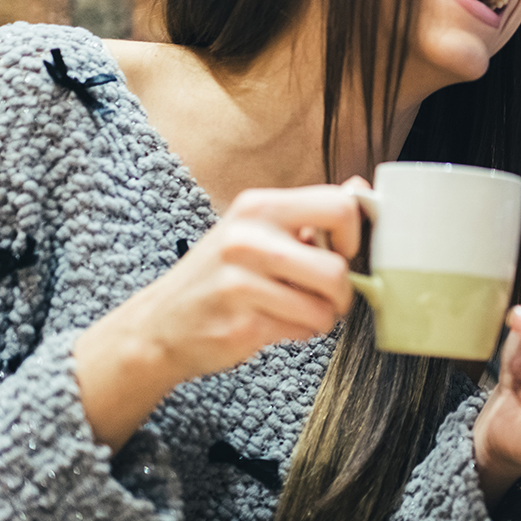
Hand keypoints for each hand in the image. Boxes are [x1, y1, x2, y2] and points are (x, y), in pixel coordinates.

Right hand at [74, 184, 360, 450]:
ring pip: (324, 306)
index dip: (354, 235)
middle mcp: (247, 240)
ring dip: (322, 315)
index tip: (342, 251)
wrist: (159, 326)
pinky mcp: (241, 325)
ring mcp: (240, 284)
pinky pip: (302, 330)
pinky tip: (275, 323)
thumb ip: (308, 213)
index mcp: (258, 207)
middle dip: (342, 290)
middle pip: (336, 268)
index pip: (340, 206)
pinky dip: (300, 332)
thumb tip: (361, 187)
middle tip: (326, 294)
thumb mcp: (256, 230)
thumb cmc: (220, 275)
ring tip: (297, 310)